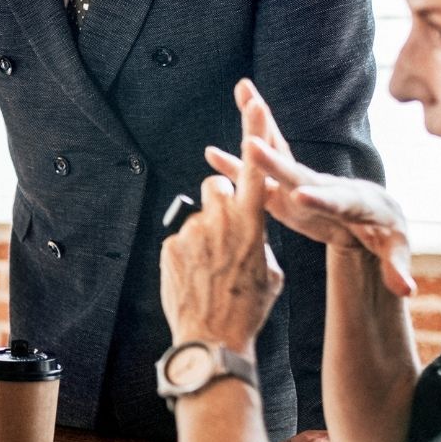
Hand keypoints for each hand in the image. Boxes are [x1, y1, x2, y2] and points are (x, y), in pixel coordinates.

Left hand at [161, 151, 283, 354]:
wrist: (212, 339)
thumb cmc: (248, 308)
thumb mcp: (270, 273)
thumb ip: (259, 241)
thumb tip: (249, 233)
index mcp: (253, 224)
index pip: (255, 169)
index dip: (254, 132)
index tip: (254, 102)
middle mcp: (221, 221)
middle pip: (217, 186)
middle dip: (220, 201)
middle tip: (226, 232)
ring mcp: (192, 232)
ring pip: (198, 215)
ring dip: (204, 232)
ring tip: (211, 266)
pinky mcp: (170, 246)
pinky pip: (180, 237)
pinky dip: (187, 252)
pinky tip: (195, 277)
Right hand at [204, 79, 416, 297]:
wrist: (374, 213)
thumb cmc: (386, 232)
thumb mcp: (394, 250)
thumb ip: (397, 266)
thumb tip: (405, 288)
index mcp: (350, 203)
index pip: (334, 199)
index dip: (319, 197)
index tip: (299, 194)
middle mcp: (322, 185)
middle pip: (297, 169)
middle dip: (275, 160)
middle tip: (252, 143)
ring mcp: (300, 184)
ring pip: (278, 152)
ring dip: (259, 122)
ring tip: (243, 92)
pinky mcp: (283, 190)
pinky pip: (258, 173)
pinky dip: (236, 163)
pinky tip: (211, 153)